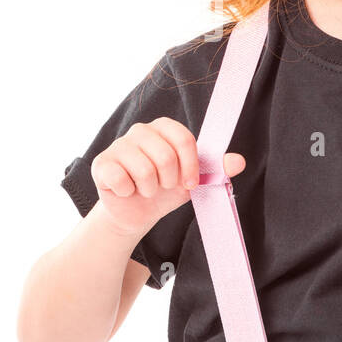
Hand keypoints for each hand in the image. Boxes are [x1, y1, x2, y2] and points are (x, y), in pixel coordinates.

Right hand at [91, 117, 245, 238]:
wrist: (137, 213)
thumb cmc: (165, 190)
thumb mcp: (193, 181)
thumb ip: (216, 169)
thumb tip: (239, 162)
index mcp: (164, 128)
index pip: (184, 139)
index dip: (190, 166)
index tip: (189, 183)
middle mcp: (140, 131)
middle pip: (165, 156)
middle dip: (168, 181)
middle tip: (163, 186)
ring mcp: (119, 145)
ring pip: (144, 170)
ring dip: (149, 189)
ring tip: (146, 189)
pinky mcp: (102, 163)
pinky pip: (121, 179)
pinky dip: (128, 193)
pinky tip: (127, 190)